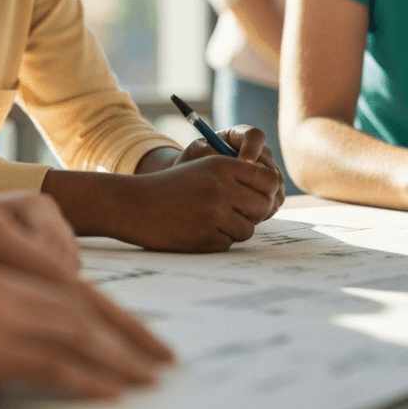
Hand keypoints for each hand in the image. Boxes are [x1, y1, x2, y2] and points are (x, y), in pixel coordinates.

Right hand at [0, 256, 172, 400]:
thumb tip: (8, 358)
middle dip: (125, 334)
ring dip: (117, 357)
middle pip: (78, 308)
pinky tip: (111, 391)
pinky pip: (48, 363)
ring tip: (151, 376)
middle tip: (162, 357)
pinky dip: (85, 378)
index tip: (132, 335)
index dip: (102, 314)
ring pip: (72, 333)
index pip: (60, 291)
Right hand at [125, 146, 282, 251]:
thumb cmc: (170, 187)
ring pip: (248, 228)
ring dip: (233, 228)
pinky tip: (195, 228)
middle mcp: (221, 187)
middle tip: (233, 211)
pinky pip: (229, 242)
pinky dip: (216, 239)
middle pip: (264, 206)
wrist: (134, 205)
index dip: (267, 189)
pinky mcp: (207, 236)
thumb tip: (274, 192)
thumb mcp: (202, 170)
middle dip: (253, 212)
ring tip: (206, 218)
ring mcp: (214, 213)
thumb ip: (236, 176)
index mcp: (221, 165)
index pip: (268, 178)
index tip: (256, 195)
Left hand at [174, 124, 284, 218]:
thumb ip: (208, 151)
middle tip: (242, 191)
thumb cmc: (196, 163)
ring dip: (261, 195)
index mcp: (240, 137)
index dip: (252, 148)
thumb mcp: (197, 153)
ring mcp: (267, 172)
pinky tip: (246, 213)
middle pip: (269, 162)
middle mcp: (258, 153)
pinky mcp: (271, 191)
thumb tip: (221, 155)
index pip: (255, 135)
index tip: (242, 161)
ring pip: (276, 183)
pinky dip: (265, 207)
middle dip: (257, 178)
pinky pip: (276, 199)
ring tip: (239, 205)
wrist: (197, 183)